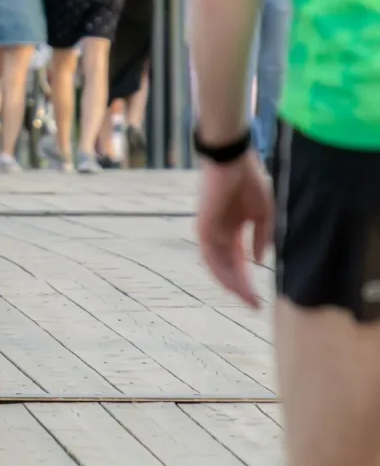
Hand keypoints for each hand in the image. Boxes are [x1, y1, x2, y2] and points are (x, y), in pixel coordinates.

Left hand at [196, 152, 273, 307]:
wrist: (233, 161)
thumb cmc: (249, 181)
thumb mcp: (263, 214)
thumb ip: (261, 237)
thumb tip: (258, 261)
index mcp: (232, 231)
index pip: (239, 262)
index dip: (249, 281)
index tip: (260, 300)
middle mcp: (219, 235)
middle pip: (228, 268)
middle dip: (241, 288)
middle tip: (254, 305)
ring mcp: (209, 232)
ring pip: (218, 266)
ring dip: (232, 283)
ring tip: (247, 298)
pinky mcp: (203, 227)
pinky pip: (210, 255)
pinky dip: (220, 270)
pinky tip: (233, 282)